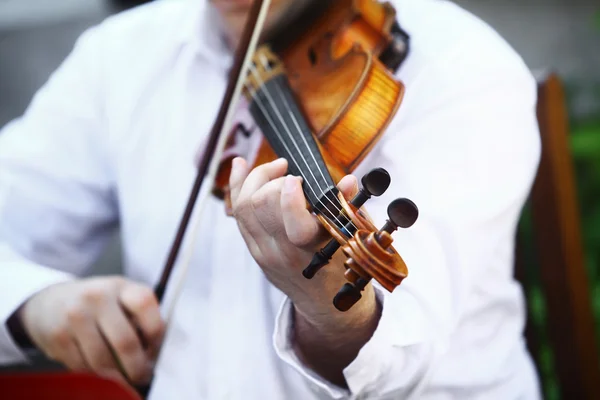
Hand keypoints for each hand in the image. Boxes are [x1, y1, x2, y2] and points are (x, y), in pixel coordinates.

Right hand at [18, 276, 164, 385]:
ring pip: (103, 361)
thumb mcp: (122, 297)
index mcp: (121, 286)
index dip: (156, 332)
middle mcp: (97, 297)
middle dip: (137, 367)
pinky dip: (94, 375)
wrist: (50, 302)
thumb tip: (159, 350)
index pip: (145, 304)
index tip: (156, 349)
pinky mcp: (58, 336)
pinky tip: (99, 369)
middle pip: (125, 341)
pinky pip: (83, 367)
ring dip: (116, 376)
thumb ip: (141, 316)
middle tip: (142, 376)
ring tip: (122, 377)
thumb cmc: (98, 304)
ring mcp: (76, 316)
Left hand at [228, 157, 363, 315]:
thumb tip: (348, 180)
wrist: (327, 305)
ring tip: (276, 168)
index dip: (290, 194)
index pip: (291, 221)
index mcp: (313, 251)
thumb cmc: (345, 268)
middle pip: (260, 205)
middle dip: (273, 180)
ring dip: (256, 179)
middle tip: (292, 176)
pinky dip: (238, 187)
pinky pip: (238, 214)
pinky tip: (240, 165)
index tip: (300, 180)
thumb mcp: (353, 239)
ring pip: (243, 207)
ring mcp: (264, 253)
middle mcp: (283, 253)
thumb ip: (348, 209)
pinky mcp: (254, 250)